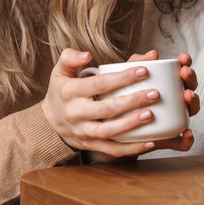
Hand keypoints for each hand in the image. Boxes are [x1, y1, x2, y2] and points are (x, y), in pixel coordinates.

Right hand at [42, 48, 194, 157]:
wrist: (49, 122)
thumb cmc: (62, 92)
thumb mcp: (60, 71)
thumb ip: (70, 57)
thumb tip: (87, 54)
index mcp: (69, 92)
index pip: (99, 84)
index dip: (122, 78)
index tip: (143, 70)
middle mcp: (75, 113)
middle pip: (106, 108)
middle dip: (132, 101)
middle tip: (154, 93)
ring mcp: (82, 132)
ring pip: (109, 131)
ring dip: (131, 124)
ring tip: (151, 115)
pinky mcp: (90, 146)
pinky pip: (112, 150)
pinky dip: (131, 149)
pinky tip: (149, 143)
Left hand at [121, 49, 199, 154]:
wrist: (113, 126)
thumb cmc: (124, 97)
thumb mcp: (126, 78)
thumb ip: (136, 63)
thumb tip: (153, 54)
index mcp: (169, 85)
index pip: (181, 72)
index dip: (186, 63)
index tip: (183, 57)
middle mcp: (176, 101)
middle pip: (190, 88)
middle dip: (191, 79)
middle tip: (185, 72)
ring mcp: (174, 119)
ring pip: (191, 111)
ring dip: (193, 102)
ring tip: (188, 95)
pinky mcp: (169, 139)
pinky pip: (182, 142)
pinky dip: (188, 139)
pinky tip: (187, 133)